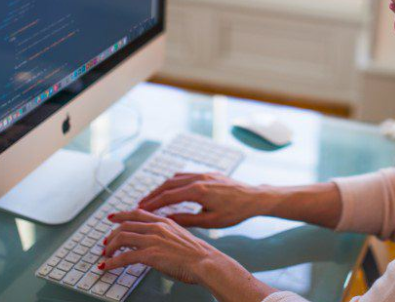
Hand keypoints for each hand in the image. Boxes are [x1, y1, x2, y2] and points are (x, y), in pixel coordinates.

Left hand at [98, 210, 229, 285]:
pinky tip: (106, 267)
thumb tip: (156, 242)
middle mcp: (157, 227)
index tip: (112, 217)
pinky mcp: (150, 254)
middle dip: (111, 234)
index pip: (137, 213)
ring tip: (105, 256)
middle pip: (125, 225)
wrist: (206, 262)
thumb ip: (167, 235)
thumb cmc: (198, 255)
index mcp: (164, 221)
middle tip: (105, 243)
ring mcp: (153, 240)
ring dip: (110, 247)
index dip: (121, 215)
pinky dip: (112, 262)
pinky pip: (124, 257)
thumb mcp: (181, 237)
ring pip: (122, 238)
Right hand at [137, 172, 267, 227]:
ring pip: (176, 178)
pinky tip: (170, 188)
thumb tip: (167, 220)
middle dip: (152, 194)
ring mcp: (204, 174)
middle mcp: (199, 178)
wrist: (254, 198)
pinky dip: (174, 181)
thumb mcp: (210, 221)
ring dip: (162, 187)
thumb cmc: (235, 212)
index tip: (140, 209)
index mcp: (198, 191)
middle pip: (168, 184)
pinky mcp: (208, 173)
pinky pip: (186, 175)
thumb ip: (187, 220)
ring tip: (152, 198)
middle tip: (140, 204)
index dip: (152, 203)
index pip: (168, 196)